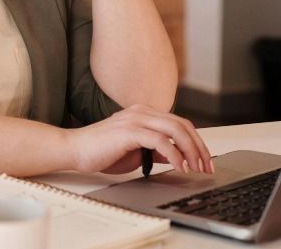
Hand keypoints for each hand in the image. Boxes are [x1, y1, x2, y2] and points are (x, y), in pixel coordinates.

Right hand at [65, 105, 213, 174]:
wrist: (74, 150)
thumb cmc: (100, 151)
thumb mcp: (135, 152)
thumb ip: (155, 151)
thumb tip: (176, 158)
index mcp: (143, 114)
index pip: (179, 123)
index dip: (196, 142)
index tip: (204, 161)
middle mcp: (141, 112)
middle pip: (182, 124)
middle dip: (199, 147)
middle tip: (206, 166)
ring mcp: (135, 119)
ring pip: (175, 130)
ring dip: (191, 151)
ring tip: (196, 168)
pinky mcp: (129, 131)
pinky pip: (161, 141)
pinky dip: (174, 155)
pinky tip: (179, 167)